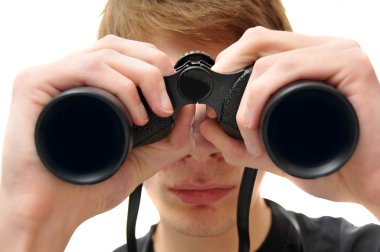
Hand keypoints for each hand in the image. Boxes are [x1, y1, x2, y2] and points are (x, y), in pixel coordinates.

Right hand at [0, 35, 194, 249]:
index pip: (124, 53)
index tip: (178, 90)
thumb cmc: (90, 184)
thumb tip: (190, 107)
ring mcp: (51, 77)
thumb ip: (170, 137)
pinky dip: (119, 86)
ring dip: (143, 78)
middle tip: (168, 103)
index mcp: (88, 85)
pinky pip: (86, 68)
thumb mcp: (142, 158)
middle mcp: (69, 75)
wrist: (55, 212)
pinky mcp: (34, 84)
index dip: (155, 62)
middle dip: (154, 68)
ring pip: (106, 53)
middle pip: (118, 46)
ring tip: (157, 112)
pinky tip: (135, 117)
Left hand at [200, 27, 379, 217]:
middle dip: (224, 74)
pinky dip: (260, 95)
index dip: (226, 65)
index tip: (211, 101)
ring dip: (244, 100)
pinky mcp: (350, 68)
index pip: (257, 45)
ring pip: (268, 61)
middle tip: (214, 113)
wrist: (371, 187)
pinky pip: (289, 68)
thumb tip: (205, 125)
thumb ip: (239, 143)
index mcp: (310, 61)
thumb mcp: (273, 152)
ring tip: (246, 134)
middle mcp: (324, 51)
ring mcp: (338, 56)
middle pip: (257, 42)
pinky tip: (253, 124)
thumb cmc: (330, 167)